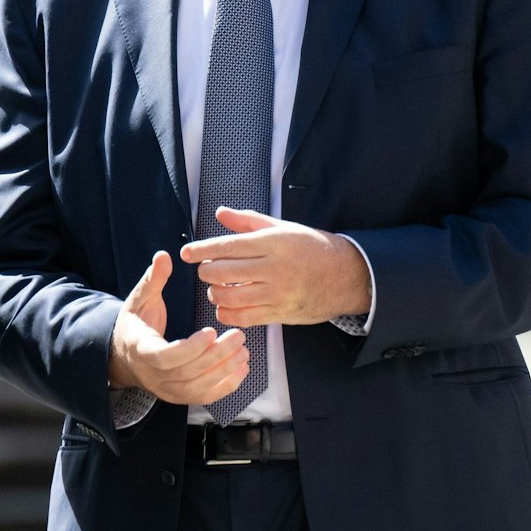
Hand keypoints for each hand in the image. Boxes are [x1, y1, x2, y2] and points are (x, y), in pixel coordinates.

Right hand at [107, 250, 250, 404]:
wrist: (125, 356)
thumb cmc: (136, 324)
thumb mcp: (139, 299)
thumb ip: (153, 280)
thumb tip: (163, 256)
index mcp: (142, 350)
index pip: (166, 357)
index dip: (191, 348)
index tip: (211, 331)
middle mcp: (154, 376)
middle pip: (188, 373)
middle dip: (217, 356)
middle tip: (238, 336)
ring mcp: (168, 390)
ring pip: (198, 388)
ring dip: (224, 372)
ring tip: (243, 351)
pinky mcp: (180, 396)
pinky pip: (204, 397)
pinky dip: (225, 386)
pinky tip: (242, 369)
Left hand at [179, 207, 372, 326]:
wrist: (345, 276)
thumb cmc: (311, 247)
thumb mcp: (282, 228)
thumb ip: (248, 222)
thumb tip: (220, 213)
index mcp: (274, 243)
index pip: (228, 246)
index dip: (202, 250)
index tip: (186, 252)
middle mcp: (274, 269)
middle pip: (224, 273)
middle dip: (207, 271)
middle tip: (206, 269)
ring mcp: (277, 294)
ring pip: (230, 298)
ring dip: (215, 293)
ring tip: (217, 287)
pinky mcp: (280, 313)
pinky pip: (244, 318)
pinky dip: (227, 313)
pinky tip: (225, 305)